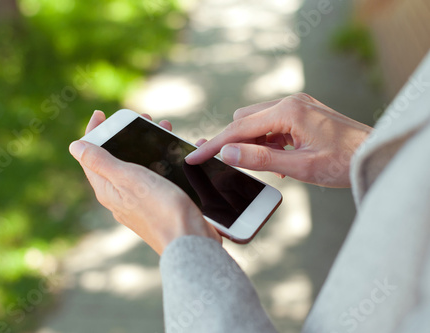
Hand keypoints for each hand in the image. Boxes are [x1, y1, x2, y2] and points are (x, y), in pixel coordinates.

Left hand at [70, 111, 220, 254]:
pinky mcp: (160, 204)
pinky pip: (156, 175)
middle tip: (140, 118)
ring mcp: (141, 201)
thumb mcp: (127, 179)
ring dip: (148, 145)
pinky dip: (163, 160)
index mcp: (107, 189)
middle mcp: (120, 196)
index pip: (91, 157)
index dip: (93, 133)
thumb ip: (101, 162)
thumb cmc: (159, 209)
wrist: (189, 240)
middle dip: (126, 135)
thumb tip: (75, 147)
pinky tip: (177, 154)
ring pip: (139, 166)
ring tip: (164, 128)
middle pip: (116, 159)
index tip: (100, 114)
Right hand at [185, 93, 371, 187]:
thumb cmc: (344, 162)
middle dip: (235, 142)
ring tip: (271, 165)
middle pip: (245, 120)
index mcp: (289, 111)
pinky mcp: (302, 112)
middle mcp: (291, 101)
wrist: (374, 155)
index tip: (194, 155)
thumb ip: (260, 159)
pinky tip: (279, 158)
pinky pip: (273, 124)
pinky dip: (268, 141)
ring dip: (253, 143)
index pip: (239, 128)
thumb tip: (227, 152)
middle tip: (233, 165)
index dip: (215, 144)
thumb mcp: (299, 166)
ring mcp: (297, 105)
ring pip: (258, 122)